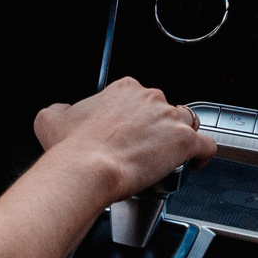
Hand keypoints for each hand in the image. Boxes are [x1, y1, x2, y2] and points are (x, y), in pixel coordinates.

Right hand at [33, 78, 215, 202]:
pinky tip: (195, 164)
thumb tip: (62, 112)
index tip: (131, 133)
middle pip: (165, 109)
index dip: (138, 117)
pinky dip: (203, 155)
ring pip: (187, 123)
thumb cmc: (72, 148)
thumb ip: (60, 111)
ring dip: (181, 137)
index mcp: (124, 89)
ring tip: (170, 157)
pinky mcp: (184, 142)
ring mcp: (169, 119)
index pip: (141, 98)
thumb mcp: (51, 119)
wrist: (86, 168)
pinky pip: (206, 145)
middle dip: (158, 127)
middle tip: (145, 150)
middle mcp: (150, 98)